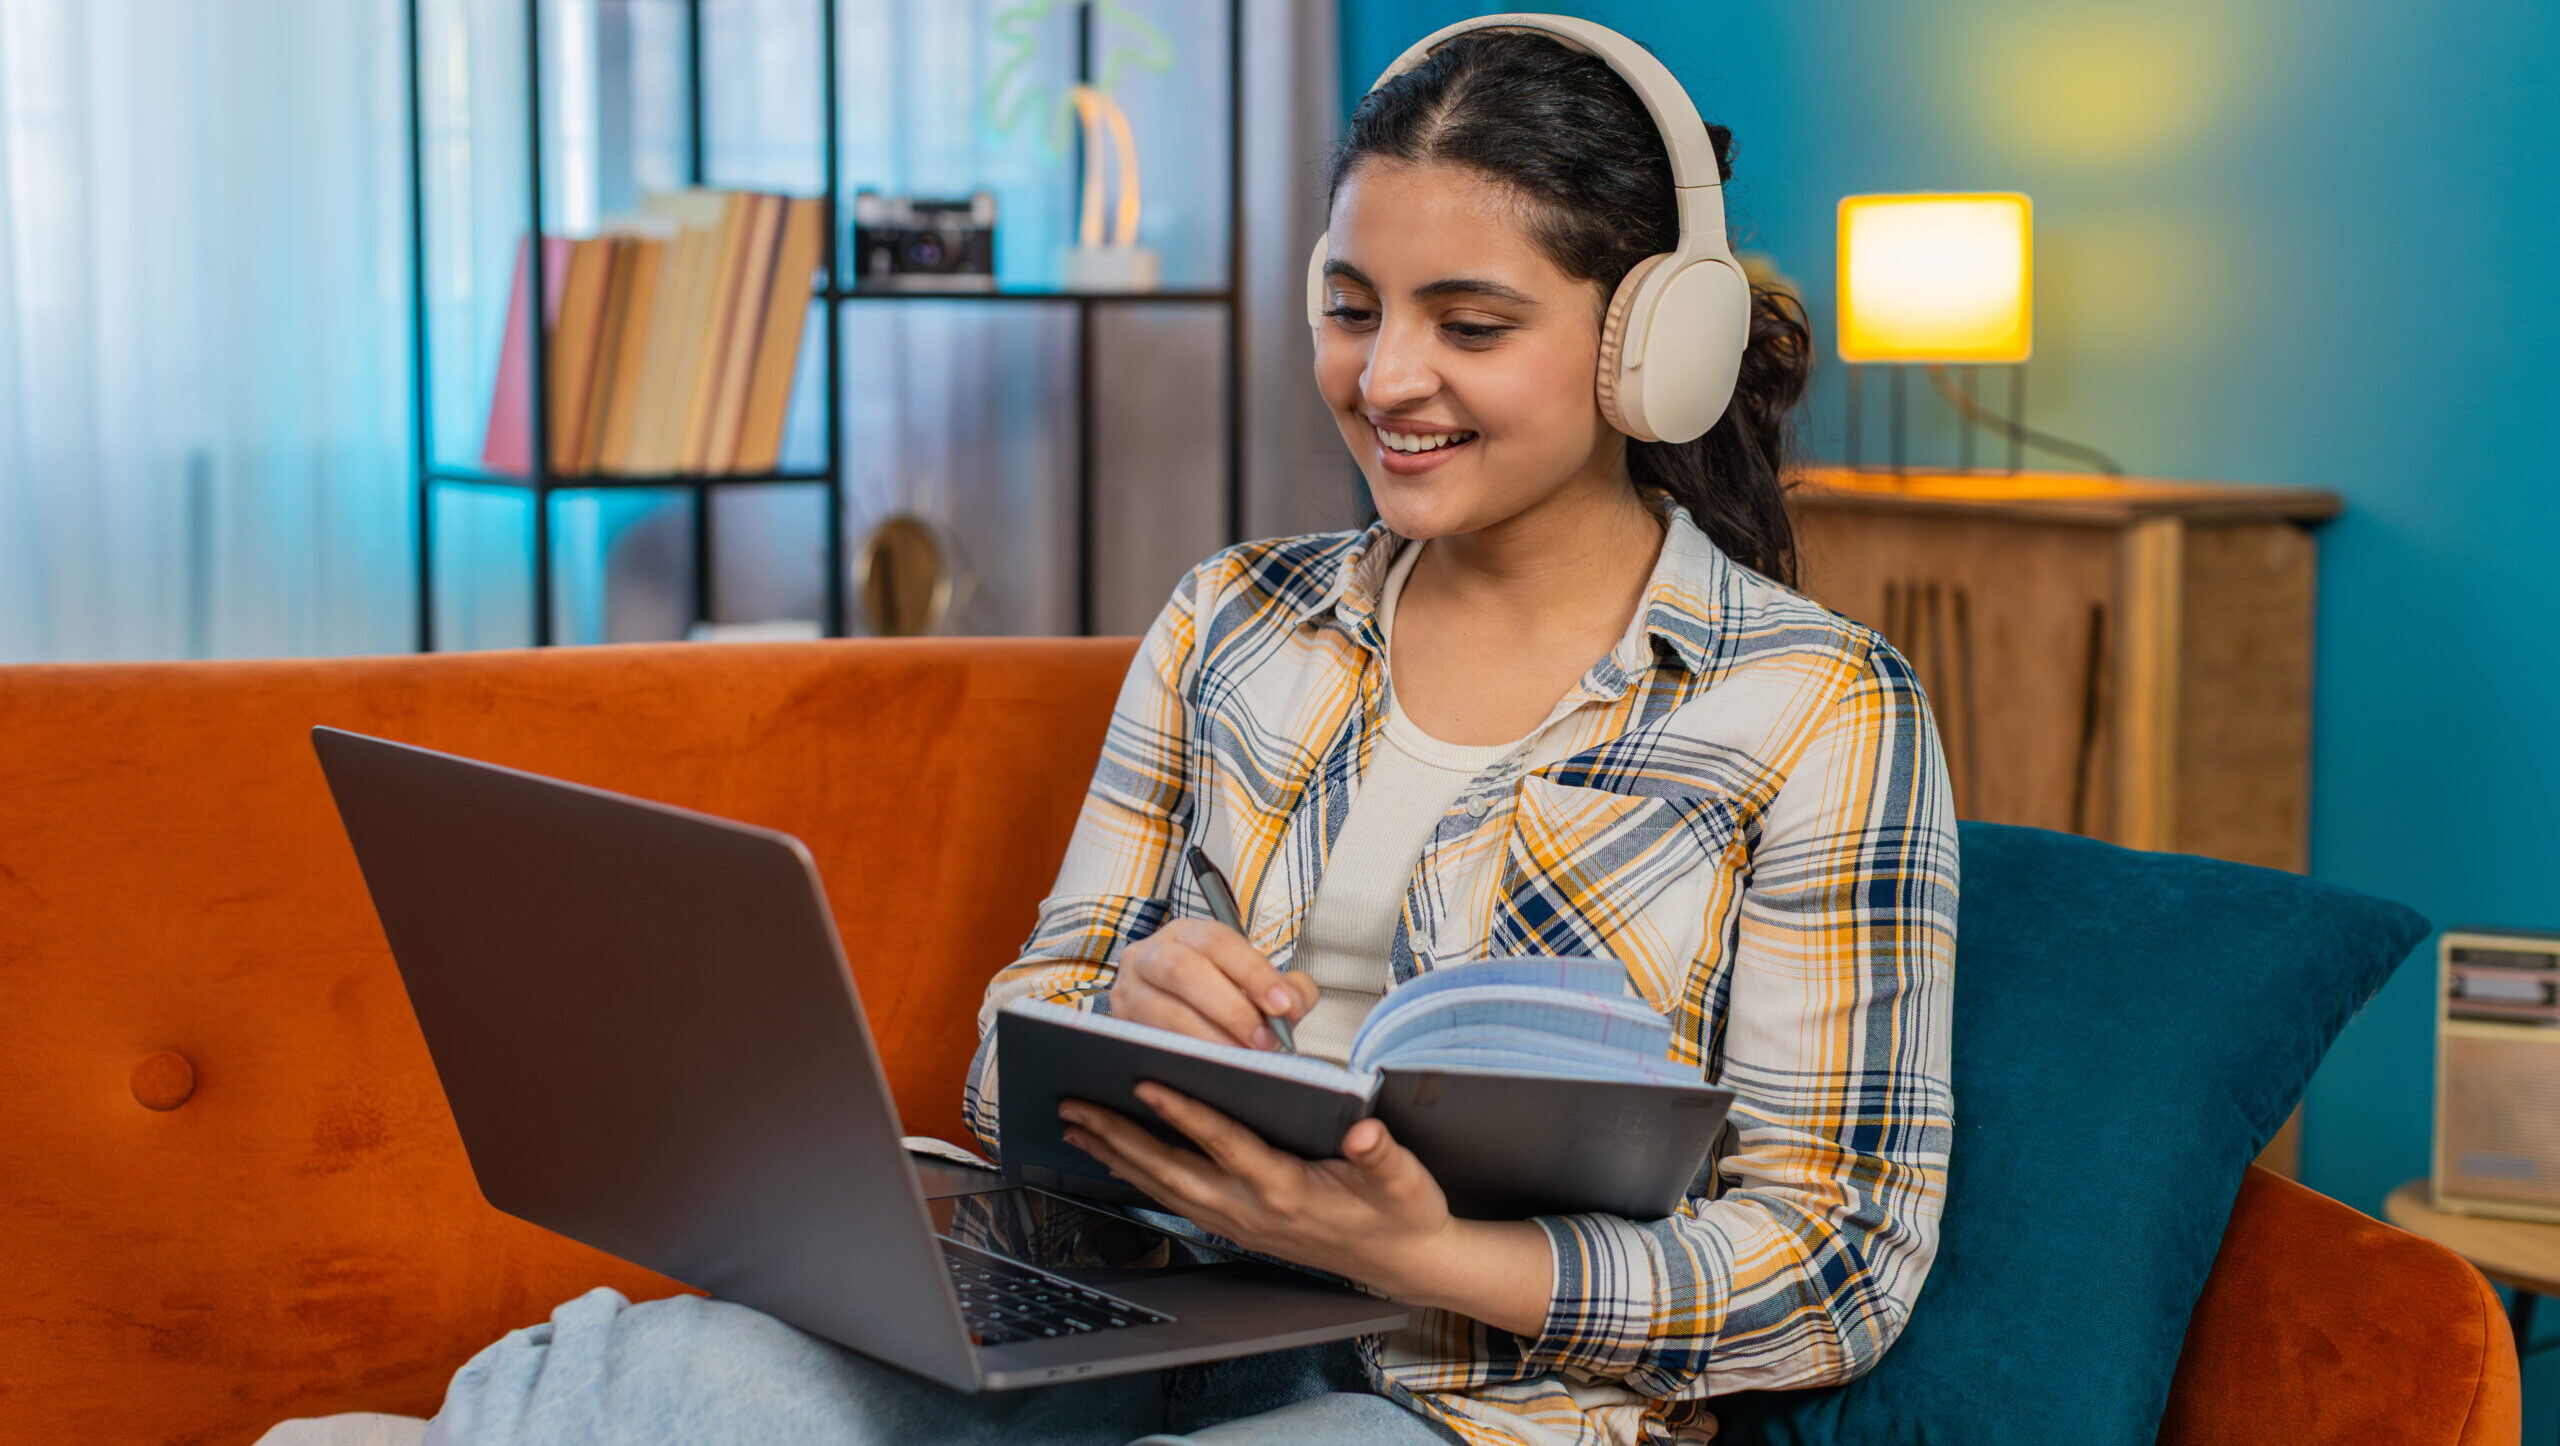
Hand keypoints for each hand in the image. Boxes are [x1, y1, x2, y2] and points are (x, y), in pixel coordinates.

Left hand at [1058, 1083, 1551, 1334]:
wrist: (1404, 1261)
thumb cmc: (1401, 1211)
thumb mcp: (1405, 1180)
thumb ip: (1381, 1155)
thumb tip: (1363, 1133)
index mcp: (1287, 1189)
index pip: (1226, 1145)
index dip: (1186, 1113)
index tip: (1146, 1081)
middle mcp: (1252, 1209)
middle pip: (1173, 1169)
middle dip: (1120, 1137)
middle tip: (1074, 1106)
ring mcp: (1239, 1222)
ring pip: (1165, 1186)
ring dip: (1117, 1157)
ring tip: (1076, 1127)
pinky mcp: (1236, 1226)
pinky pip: (1175, 1199)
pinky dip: (1139, 1176)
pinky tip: (1114, 1158)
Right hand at [1109, 918, 1316, 1050]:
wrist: (1178, 1019)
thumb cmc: (1225, 999)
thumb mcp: (1258, 987)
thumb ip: (1288, 989)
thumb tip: (1294, 1003)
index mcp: (1188, 933)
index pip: (1219, 942)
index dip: (1252, 972)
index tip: (1282, 1005)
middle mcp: (1149, 954)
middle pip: (1185, 971)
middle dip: (1230, 1009)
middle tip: (1264, 1042)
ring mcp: (1128, 990)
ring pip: (1165, 1012)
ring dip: (1209, 1040)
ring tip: (1243, 1060)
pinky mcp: (1121, 1027)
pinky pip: (1151, 1043)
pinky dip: (1185, 1057)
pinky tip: (1213, 1071)